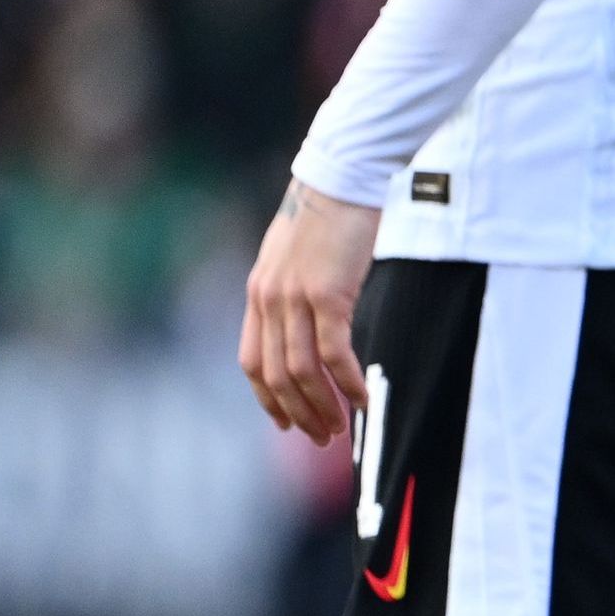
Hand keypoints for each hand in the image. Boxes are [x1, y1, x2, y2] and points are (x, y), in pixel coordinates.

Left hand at [238, 183, 383, 443]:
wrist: (341, 178)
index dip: (268, 399)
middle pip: (276, 375)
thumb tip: (310, 318)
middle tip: (324, 437)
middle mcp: (269, 301)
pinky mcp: (327, 294)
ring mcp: (295, 298)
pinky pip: (333, 351)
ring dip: (323, 405)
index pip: (252, 362)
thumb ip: (295, 289)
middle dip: (299, 413)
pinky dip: (347, 381)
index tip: (288, 423)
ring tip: (343, 427)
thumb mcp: (298, 257)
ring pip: (302, 370)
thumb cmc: (330, 214)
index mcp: (258, 294)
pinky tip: (362, 397)